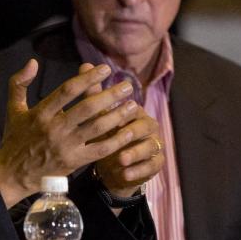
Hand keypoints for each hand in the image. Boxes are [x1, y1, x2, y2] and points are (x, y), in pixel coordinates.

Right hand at [0, 59, 143, 206]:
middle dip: (110, 95)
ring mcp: (66, 147)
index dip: (88, 78)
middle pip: (88, 108)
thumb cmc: (15, 139)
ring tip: (133, 105)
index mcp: (41, 113)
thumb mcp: (13, 109)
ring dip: (118, 115)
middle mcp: (54, 129)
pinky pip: (100, 150)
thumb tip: (33, 62)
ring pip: (97, 128)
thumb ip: (19, 83)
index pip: (68, 91)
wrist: (13, 175)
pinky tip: (129, 131)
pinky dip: (116, 140)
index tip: (105, 69)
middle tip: (127, 86)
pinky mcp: (74, 162)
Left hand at [75, 63, 164, 198]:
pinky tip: (125, 174)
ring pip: (150, 147)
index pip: (133, 109)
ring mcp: (154, 145)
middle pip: (145, 126)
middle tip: (120, 137)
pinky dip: (139, 171)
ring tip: (121, 159)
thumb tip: (84, 64)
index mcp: (136, 112)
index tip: (111, 118)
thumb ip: (92, 93)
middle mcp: (148, 127)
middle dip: (132, 132)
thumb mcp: (98, 117)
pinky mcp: (155, 164)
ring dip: (135, 153)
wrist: (116, 165)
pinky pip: (151, 167)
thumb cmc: (107, 135)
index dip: (123, 113)